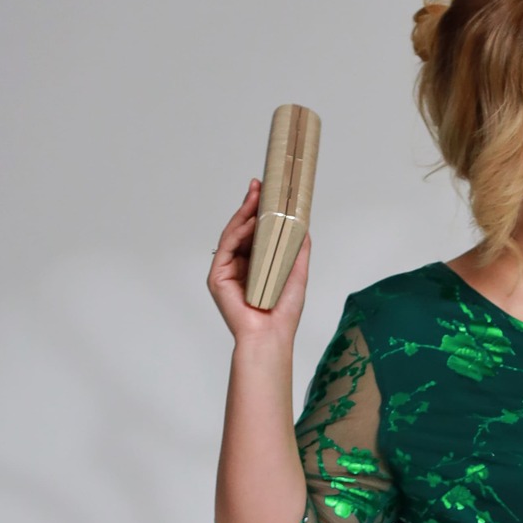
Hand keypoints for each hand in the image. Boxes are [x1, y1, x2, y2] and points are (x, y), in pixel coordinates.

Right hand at [207, 178, 310, 343]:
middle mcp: (239, 266)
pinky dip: (238, 232)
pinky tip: (251, 220)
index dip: (260, 212)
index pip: (256, 233)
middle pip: (242, 229)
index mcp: (255, 266)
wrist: (270, 336)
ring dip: (244, 213)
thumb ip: (298, 250)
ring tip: (257, 196)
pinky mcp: (217, 277)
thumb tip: (304, 227)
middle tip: (260, 185)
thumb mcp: (296, 274)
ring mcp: (226, 271)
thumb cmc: (283, 314)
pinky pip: (227, 247)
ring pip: (233, 234)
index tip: (268, 193)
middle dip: (250, 206)